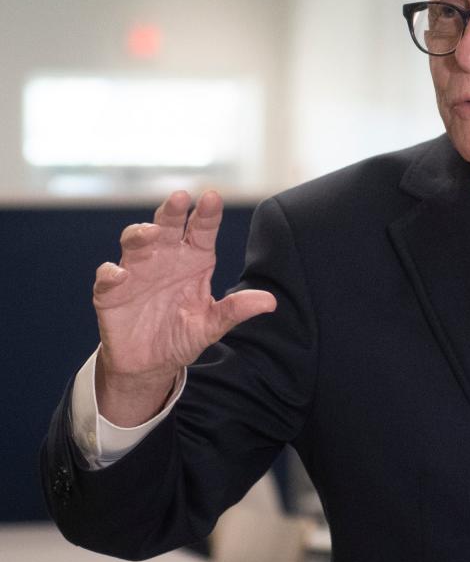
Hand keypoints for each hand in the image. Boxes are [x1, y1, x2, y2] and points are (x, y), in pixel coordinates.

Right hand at [93, 190, 275, 424]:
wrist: (151, 364)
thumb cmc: (183, 335)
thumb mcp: (213, 325)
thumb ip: (236, 310)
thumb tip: (269, 302)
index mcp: (194, 261)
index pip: (201, 230)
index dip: (207, 215)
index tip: (213, 198)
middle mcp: (165, 258)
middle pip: (166, 226)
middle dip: (171, 211)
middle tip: (179, 198)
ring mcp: (136, 272)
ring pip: (134, 242)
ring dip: (140, 234)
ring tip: (151, 234)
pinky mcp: (112, 292)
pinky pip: (108, 277)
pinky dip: (111, 273)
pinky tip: (120, 276)